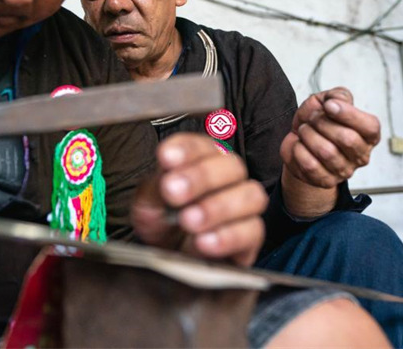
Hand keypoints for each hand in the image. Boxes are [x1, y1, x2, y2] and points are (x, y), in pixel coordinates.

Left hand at [131, 133, 267, 265]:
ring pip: (251, 196)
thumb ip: (156, 188)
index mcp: (201, 161)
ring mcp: (243, 208)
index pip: (201, 145)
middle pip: (232, 166)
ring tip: (189, 220)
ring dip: (218, 207)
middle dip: (202, 177)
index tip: (166, 157)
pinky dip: (228, 236)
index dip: (186, 149)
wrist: (169, 258)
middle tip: (173, 192)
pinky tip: (204, 241)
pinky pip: (253, 232)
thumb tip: (166, 174)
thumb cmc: (162, 222)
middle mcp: (228, 179)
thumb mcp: (149, 203)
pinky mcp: (250, 239)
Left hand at [281, 87, 379, 189]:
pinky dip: (299, 149)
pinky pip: (310, 165)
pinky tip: (299, 145)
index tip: (329, 105)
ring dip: (309, 135)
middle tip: (312, 118)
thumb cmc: (318, 121)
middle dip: (322, 123)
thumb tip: (336, 101)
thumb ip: (338, 96)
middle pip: (347, 139)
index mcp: (368, 135)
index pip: (370, 127)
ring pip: (326, 152)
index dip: (349, 114)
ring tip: (304, 130)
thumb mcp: (328, 100)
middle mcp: (361, 155)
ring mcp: (344, 171)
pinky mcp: (325, 181)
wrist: (298, 140)